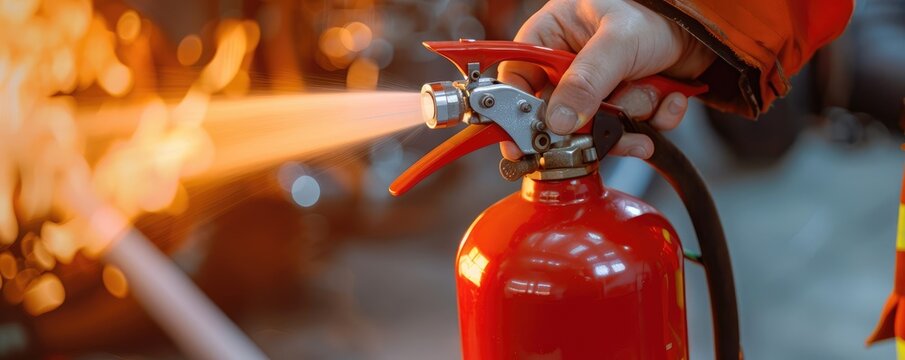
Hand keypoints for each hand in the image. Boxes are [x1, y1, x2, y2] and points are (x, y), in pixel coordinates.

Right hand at [498, 0, 715, 159]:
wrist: (708, 29)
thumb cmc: (657, 13)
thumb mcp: (617, 42)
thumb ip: (586, 81)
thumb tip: (557, 121)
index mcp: (551, 36)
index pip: (517, 80)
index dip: (515, 112)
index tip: (521, 142)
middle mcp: (570, 65)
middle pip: (558, 114)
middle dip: (592, 120)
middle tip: (608, 121)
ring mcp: (597, 88)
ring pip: (597, 127)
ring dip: (631, 116)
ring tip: (651, 91)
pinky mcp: (624, 104)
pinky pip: (629, 131)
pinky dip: (654, 120)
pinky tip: (667, 98)